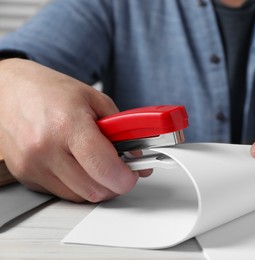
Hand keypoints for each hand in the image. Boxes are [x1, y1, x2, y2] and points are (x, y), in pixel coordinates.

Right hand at [0, 59, 147, 201]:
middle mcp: (46, 149)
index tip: (132, 175)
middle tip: (120, 170)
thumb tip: (137, 158)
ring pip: (79, 196)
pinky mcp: (25, 176)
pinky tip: (77, 164)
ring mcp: (32, 166)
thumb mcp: (96, 100)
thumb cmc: (52, 91)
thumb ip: (122, 130)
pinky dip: (77, 185)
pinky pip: (62, 193)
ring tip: (98, 164)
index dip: (125, 178)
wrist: (10, 90)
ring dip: (96, 186)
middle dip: (114, 184)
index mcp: (68, 125)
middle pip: (94, 189)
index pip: (104, 168)